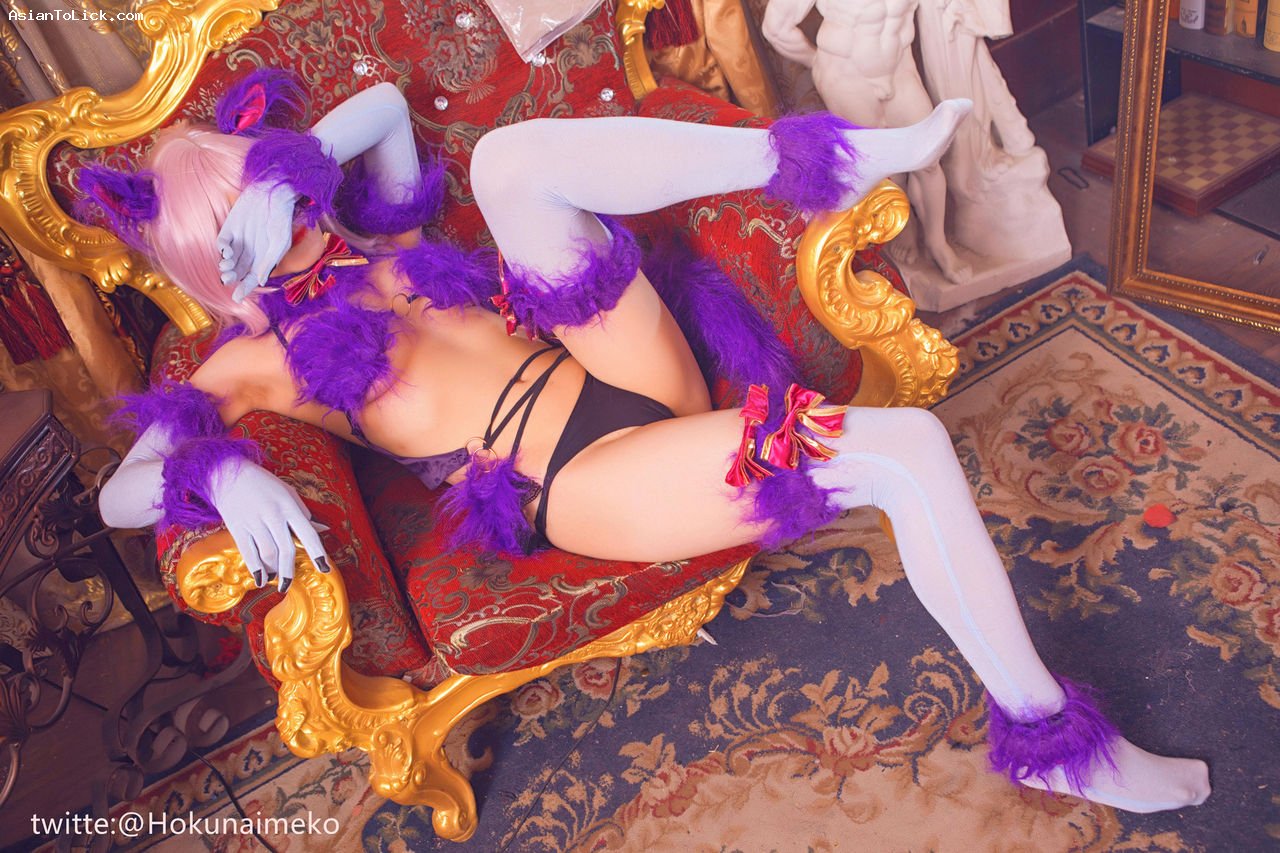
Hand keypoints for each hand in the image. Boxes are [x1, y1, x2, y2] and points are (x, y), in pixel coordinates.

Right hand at [207, 458, 328, 592]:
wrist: (228, 474)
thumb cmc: (264, 484)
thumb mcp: (288, 493)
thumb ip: (304, 513)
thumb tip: (323, 530)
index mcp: (289, 506)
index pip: (308, 533)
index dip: (317, 553)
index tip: (324, 569)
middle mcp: (273, 515)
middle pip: (285, 549)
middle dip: (289, 571)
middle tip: (289, 585)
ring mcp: (254, 522)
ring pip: (267, 554)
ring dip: (273, 571)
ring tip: (276, 579)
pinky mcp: (237, 528)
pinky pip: (248, 553)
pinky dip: (255, 569)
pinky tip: (260, 579)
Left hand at [217, 181, 298, 302]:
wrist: (273, 192)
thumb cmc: (281, 218)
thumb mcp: (279, 241)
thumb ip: (269, 261)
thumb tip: (260, 281)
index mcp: (264, 258)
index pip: (252, 278)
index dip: (244, 289)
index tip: (236, 298)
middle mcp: (251, 251)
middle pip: (238, 271)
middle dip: (232, 278)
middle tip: (227, 279)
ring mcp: (240, 239)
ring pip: (229, 259)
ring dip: (226, 266)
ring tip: (226, 268)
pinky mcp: (230, 227)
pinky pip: (222, 242)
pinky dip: (222, 249)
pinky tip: (226, 250)